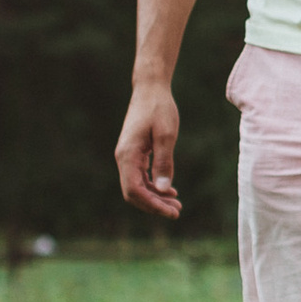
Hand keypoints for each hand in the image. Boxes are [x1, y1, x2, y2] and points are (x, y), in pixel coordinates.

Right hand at [115, 82, 182, 220]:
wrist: (150, 89)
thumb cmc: (159, 108)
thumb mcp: (167, 135)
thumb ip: (164, 162)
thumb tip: (162, 190)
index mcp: (128, 155)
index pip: (134, 190)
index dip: (152, 205)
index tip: (172, 212)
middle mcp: (123, 158)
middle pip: (133, 193)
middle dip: (154, 205)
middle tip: (177, 211)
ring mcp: (127, 156)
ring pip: (137, 186)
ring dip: (155, 197)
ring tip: (176, 204)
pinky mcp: (133, 153)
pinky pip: (140, 177)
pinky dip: (153, 186)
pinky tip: (169, 190)